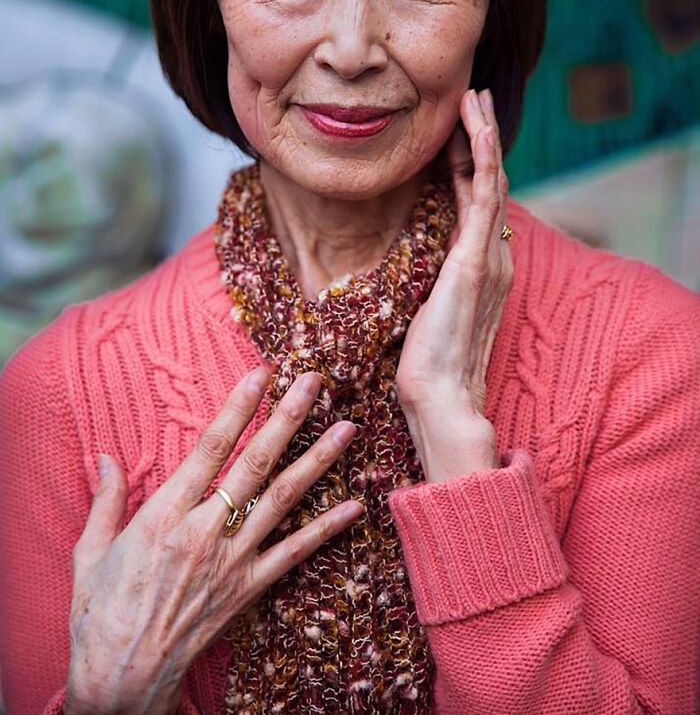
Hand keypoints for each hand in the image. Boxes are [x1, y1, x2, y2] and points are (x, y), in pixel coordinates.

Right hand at [65, 368, 362, 714]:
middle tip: (314, 381)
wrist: (123, 678)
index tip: (260, 374)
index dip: (238, 406)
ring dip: (317, 460)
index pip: (210, 447)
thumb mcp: (91, 551)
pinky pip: (294, 554)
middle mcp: (205, 531)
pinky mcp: (248, 589)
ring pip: (282, 500)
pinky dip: (327, 529)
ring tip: (346, 428)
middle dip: (287, 417)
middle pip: (255, 462)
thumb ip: (106, 500)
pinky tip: (354, 506)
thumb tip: (105, 457)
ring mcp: (232, 560)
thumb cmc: (101, 613)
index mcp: (165, 514)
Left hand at [395, 88, 512, 481]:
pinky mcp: (475, 258)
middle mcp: (492, 255)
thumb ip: (435, 283)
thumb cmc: (429, 363)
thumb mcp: (429, 310)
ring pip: (491, 179)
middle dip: (482, 136)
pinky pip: (485, 195)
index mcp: (481, 266)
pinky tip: (477, 129)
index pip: (477, 200)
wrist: (440, 397)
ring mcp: (488, 255)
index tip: (458, 129)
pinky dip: (484, 157)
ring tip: (475, 98)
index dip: (470, 161)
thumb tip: (420, 269)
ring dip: (484, 134)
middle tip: (475, 97)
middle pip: (489, 182)